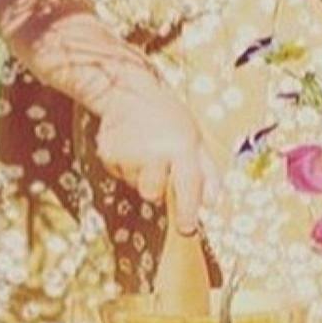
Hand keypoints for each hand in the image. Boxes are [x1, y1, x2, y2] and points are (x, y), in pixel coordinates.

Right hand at [92, 77, 221, 235]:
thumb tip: (212, 203)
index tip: (186, 229)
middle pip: (153, 194)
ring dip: (141, 176)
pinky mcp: (109, 154)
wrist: (128, 93)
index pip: (188, 186)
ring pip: (136, 186)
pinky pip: (119, 175)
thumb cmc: (169, 118)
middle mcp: (156, 151)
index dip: (187, 211)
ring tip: (145, 152)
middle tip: (159, 168)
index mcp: (182, 147)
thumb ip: (208, 172)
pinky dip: (125, 167)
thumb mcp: (196, 139)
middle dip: (157, 189)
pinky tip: (131, 148)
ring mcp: (130, 153)